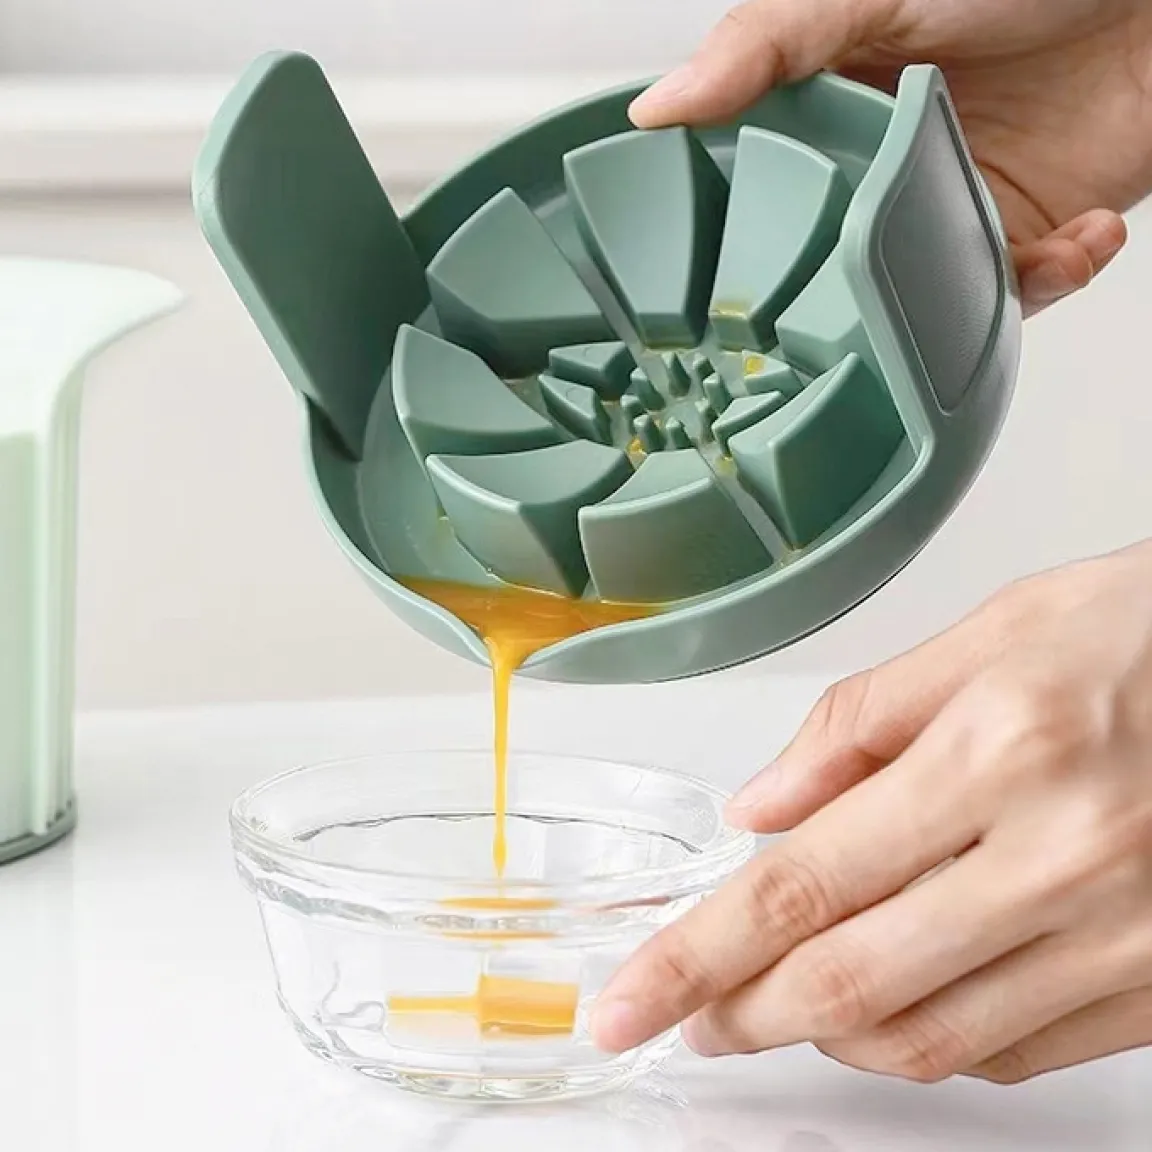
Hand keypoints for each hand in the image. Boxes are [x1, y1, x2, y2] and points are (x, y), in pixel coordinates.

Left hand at [592, 540, 1151, 1082]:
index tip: (630, 1001)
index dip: (695, 956)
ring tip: (775, 1002)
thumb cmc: (1148, 630)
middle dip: (742, 1012)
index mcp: (998, 753)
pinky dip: (929, 1037)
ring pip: (930, 1039)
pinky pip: (1015, 1051)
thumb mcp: (993, 632)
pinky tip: (892, 997)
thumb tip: (762, 809)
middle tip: (684, 1013)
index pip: (801, 884)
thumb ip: (860, 724)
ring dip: (827, 1033)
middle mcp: (1062, 858)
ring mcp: (1120, 937)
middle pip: (848, 981)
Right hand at [630, 0, 1151, 315]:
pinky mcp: (1020, 234)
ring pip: (913, 301)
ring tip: (968, 280)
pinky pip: (1010, 297)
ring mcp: (947, 208)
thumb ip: (762, 45)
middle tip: (828, 334)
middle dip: (832, 310)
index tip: (707, 296)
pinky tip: (1073, 242)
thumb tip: (660, 107)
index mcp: (826, 113)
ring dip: (946, 309)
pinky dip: (1047, 285)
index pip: (757, 193)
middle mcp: (880, 170)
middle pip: (830, 269)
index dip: (732, 244)